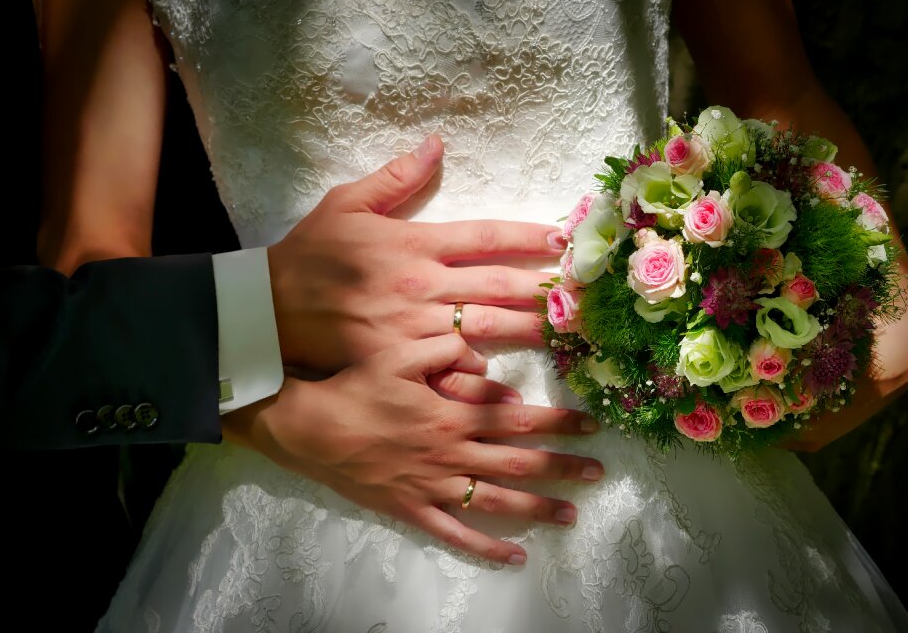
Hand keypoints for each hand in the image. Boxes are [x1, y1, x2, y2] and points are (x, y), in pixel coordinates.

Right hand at [222, 334, 603, 564]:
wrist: (310, 428)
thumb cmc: (356, 387)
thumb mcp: (400, 355)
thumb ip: (446, 350)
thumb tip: (485, 357)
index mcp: (453, 415)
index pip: (519, 419)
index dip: (558, 421)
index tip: (590, 424)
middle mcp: (452, 454)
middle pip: (519, 464)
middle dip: (562, 467)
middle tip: (597, 472)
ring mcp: (434, 487)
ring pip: (497, 502)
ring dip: (538, 508)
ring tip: (571, 515)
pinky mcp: (413, 510)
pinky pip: (456, 534)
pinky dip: (487, 548)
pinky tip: (515, 557)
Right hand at [266, 135, 566, 370]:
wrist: (268, 313)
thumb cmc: (310, 255)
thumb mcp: (345, 204)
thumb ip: (395, 177)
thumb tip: (436, 143)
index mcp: (412, 243)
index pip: (484, 235)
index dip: (528, 236)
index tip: (564, 240)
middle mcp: (420, 284)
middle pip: (497, 284)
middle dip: (545, 287)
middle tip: (586, 293)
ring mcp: (414, 326)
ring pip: (485, 327)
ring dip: (529, 330)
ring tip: (568, 333)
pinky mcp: (401, 361)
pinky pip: (450, 367)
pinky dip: (482, 373)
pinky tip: (514, 383)